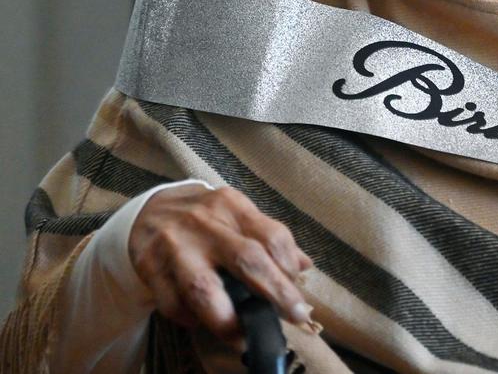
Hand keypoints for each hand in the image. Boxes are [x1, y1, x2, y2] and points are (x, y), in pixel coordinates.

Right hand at [128, 184, 313, 346]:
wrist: (148, 211)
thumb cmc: (204, 218)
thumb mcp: (236, 215)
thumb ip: (269, 238)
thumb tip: (304, 266)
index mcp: (232, 206)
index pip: (271, 236)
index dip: (289, 267)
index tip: (298, 292)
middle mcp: (205, 224)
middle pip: (247, 260)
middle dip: (275, 293)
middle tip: (293, 316)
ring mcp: (175, 247)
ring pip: (204, 288)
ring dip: (228, 319)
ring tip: (244, 337)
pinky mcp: (150, 269)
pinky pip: (173, 304)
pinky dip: (192, 319)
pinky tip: (204, 322)